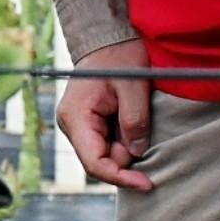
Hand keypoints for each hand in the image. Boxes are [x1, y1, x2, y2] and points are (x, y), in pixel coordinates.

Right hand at [58, 39, 156, 190]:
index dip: (121, 177)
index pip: (94, 162)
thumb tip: (137, 154)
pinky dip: (124, 140)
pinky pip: (108, 144)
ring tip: (139, 119)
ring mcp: (79, 126)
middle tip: (147, 136)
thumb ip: (134, 121)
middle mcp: (72, 125)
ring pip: (105, 154)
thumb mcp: (133, 86)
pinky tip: (133, 123)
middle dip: (126, 159)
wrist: (107, 37)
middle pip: (100, 161)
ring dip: (127, 148)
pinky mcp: (89, 124)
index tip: (147, 183)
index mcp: (76, 117)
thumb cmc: (118, 56)